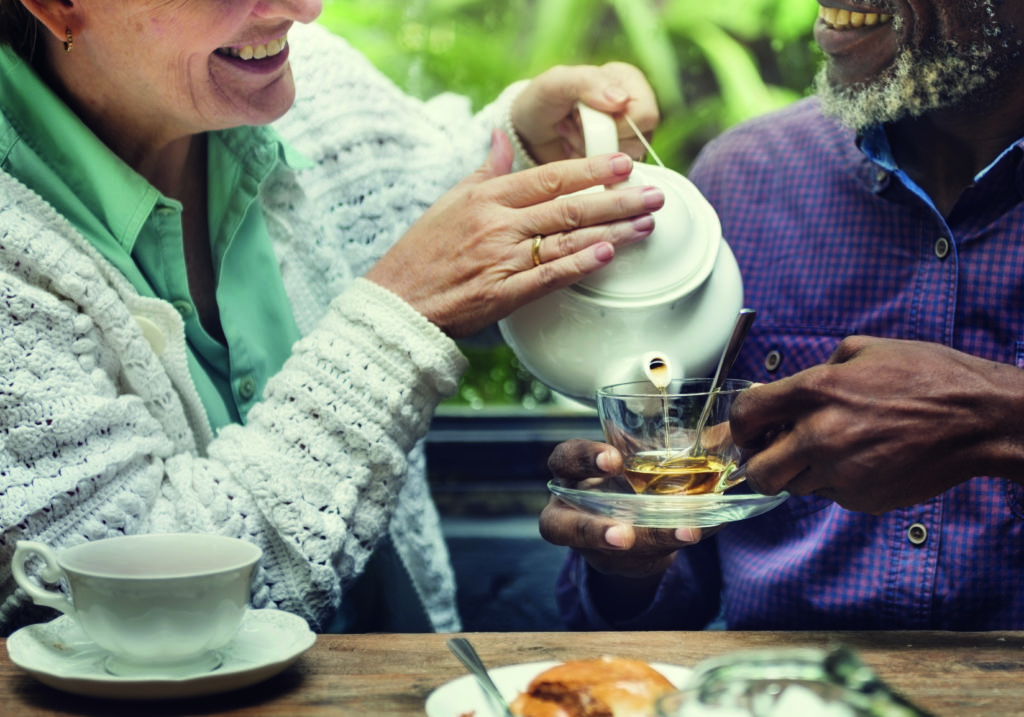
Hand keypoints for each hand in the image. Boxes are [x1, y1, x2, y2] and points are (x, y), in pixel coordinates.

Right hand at [366, 130, 663, 337]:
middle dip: (616, 198)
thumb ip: (483, 170)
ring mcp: (502, 260)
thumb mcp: (449, 201)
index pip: (549, 176)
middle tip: (653, 193)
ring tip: (646, 223)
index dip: (591, 169)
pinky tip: (608, 255)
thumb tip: (498, 137)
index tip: (623, 164)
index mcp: (486, 198)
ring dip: (612, 230)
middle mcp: (497, 224)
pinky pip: (549, 277)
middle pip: (568, 205)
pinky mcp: (503, 295)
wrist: (398, 304)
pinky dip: (580, 264)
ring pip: (566, 239)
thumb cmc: (422, 253)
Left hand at [510, 63, 658, 163]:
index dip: (614, 125)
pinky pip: (614, 175)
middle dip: (597, 139)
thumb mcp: (556, 83)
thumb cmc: (541, 101)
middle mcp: (635, 107)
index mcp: (628, 80)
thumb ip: (587, 83)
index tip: (580, 115)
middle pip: (638, 141)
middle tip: (572, 125)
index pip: (645, 115)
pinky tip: (572, 151)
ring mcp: (629, 137)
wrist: (527, 132)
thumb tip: (621, 100)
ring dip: (589, 152)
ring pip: (626, 160)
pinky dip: (588, 166)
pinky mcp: (618, 161)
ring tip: (569, 135)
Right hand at [539, 440, 710, 579]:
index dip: (585, 460)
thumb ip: (650, 446)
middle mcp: (569, 511)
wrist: (620, 512)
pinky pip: (639, 559)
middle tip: (624, 536)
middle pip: (562, 526)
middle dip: (593, 531)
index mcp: (569, 472)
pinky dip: (672, 544)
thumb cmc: (620, 472)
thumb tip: (714, 434)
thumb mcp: (627, 454)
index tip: (614, 461)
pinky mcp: (612, 561)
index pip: (565, 459)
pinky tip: (700, 530)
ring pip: (606, 551)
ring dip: (646, 543)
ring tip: (685, 533)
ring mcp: (588, 543)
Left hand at [729, 336, 1023, 513]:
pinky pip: (828, 496)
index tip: (747, 429)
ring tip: (825, 452)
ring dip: (797, 473)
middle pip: (758, 470)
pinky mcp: (862, 499)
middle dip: (758, 464)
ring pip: (792, 487)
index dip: (738, 426)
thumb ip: (817, 369)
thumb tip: (789, 392)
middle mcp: (821, 435)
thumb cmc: (927, 377)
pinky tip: (858, 461)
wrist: (979, 419)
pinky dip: (832, 483)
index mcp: (816, 390)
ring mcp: (842, 473)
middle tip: (769, 454)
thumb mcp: (863, 349)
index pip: (746, 415)